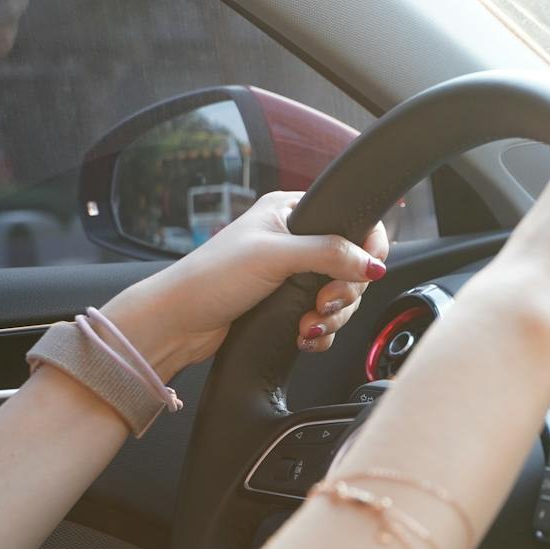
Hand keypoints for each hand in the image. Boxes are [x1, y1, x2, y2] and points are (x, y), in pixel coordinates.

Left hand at [100, 192, 389, 379]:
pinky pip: (326, 320)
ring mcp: (293, 275)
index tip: (366, 271)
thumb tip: (373, 265)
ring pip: (342, 297)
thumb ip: (329, 254)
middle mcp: (296, 241)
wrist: (176, 324)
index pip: (351, 222)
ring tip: (310, 326)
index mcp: (291, 212)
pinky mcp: (289, 305)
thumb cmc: (210, 278)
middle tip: (324, 304)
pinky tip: (304, 336)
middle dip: (344, 293)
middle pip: (352, 266)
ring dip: (332, 317)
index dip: (367, 248)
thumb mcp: (274, 256)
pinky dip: (321, 332)